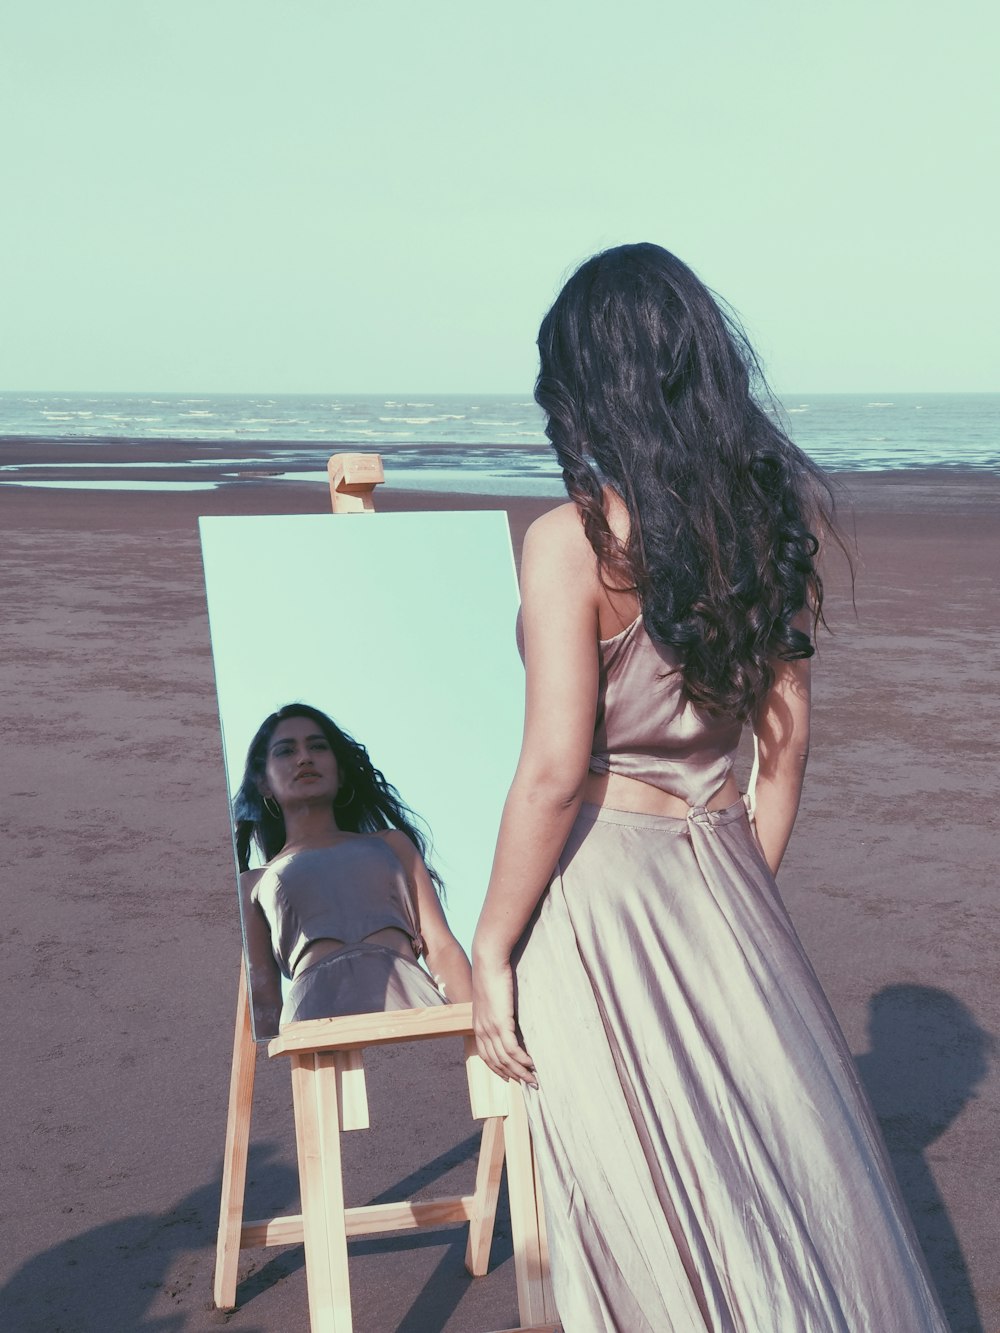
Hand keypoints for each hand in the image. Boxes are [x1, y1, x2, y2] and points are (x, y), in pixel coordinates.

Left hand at [472, 955, 536, 1086]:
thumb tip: (506, 1013)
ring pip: (505, 1059)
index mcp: (478, 1025)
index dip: (498, 1069)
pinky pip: (512, 1049)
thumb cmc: (492, 973)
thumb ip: (496, 1008)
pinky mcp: (501, 1022)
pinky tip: (532, 1064)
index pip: (487, 1056)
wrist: (488, 960)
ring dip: (520, 1071)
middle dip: (512, 1075)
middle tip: (528, 1083)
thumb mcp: (491, 996)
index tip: (510, 1077)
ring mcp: (490, 1028)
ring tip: (534, 1079)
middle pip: (496, 1062)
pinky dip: (522, 1059)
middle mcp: (482, 1030)